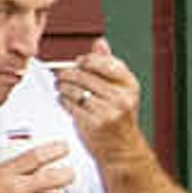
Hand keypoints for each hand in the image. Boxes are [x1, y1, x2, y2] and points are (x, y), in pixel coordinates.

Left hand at [48, 39, 145, 171]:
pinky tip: (64, 100)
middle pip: (85, 75)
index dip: (88, 60)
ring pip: (75, 89)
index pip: (106, 63)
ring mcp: (108, 111)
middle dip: (69, 73)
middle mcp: (121, 97)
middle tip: (61, 74)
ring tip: (61, 86)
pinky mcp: (93, 123)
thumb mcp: (121, 90)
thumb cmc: (119, 117)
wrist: (122, 149)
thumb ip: (109, 65)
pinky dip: (63, 100)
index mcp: (129, 85)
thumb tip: (99, 43)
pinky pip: (70, 104)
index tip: (79, 62)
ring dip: (63, 86)